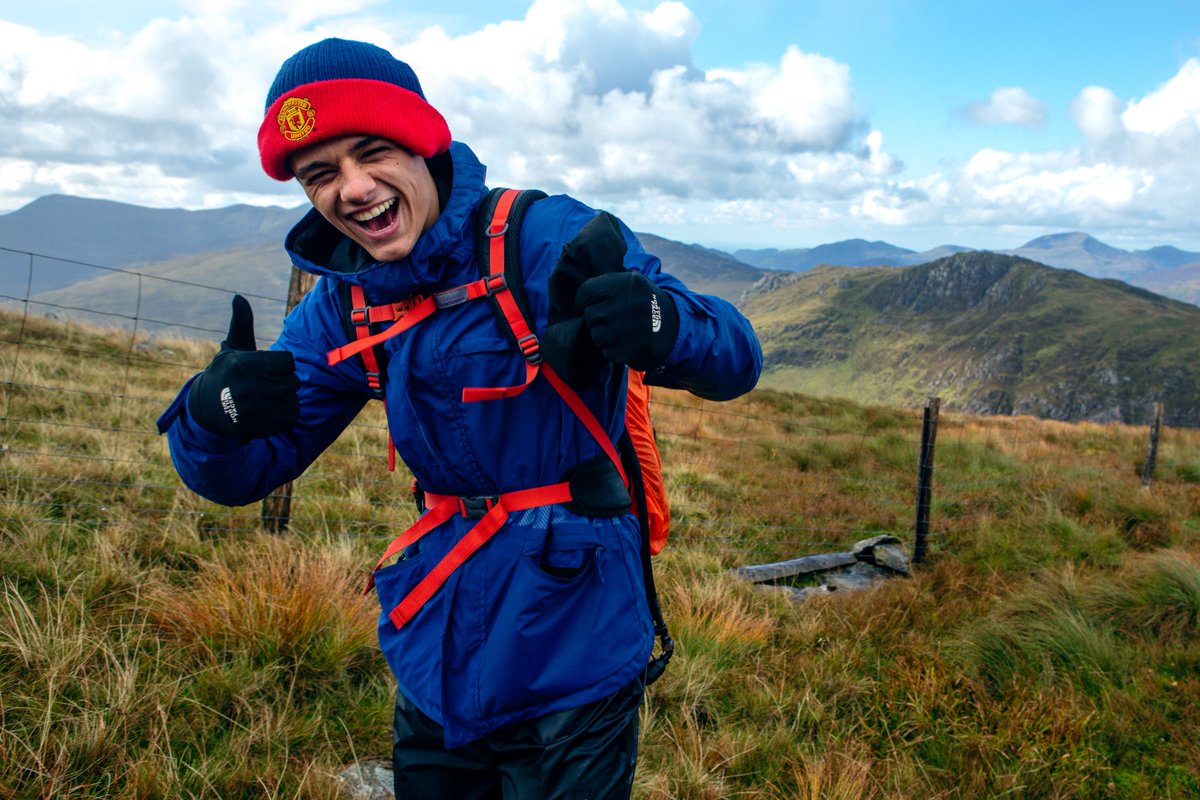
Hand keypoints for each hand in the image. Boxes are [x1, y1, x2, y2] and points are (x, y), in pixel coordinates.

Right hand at [187, 295, 298, 438]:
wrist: (208, 410)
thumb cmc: (226, 373)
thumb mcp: (232, 348)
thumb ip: (242, 322)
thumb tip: (239, 296)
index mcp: (244, 364)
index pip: (288, 362)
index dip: (279, 365)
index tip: (264, 369)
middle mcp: (248, 386)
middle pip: (293, 381)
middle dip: (282, 382)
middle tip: (263, 385)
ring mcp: (253, 409)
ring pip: (293, 400)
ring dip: (284, 399)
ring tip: (265, 399)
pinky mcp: (258, 427)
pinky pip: (291, 418)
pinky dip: (285, 416)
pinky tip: (268, 412)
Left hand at [543, 212, 629, 386]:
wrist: (673, 325)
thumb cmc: (643, 301)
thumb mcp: (631, 281)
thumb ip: (607, 280)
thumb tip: (574, 268)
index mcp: (626, 283)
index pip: (584, 292)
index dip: (583, 301)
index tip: (588, 304)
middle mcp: (628, 304)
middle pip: (590, 316)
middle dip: (596, 319)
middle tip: (611, 318)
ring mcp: (631, 329)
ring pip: (597, 336)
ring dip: (604, 336)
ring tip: (620, 330)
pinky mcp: (633, 350)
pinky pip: (608, 352)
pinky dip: (614, 350)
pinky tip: (627, 342)